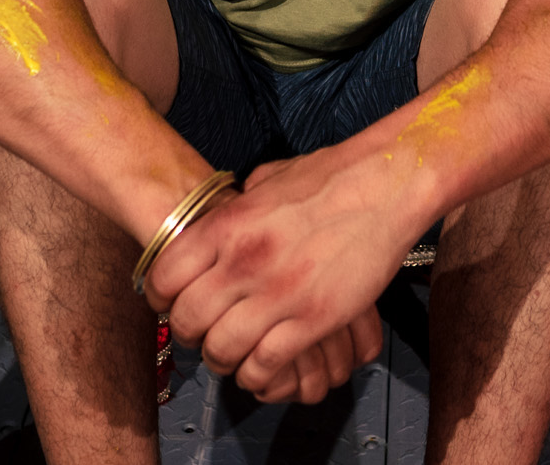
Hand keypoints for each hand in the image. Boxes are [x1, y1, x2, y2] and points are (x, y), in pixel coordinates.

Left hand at [145, 151, 406, 399]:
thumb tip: (225, 214)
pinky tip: (262, 367)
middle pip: (188, 320)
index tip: (173, 305)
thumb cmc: (333, 175)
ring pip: (222, 350)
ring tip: (232, 356)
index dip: (162, 299)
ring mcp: (279, 292)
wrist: (387, 183)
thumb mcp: (269, 179)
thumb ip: (239, 204)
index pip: (164, 278)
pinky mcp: (314, 318)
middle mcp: (244, 260)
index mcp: (227, 224)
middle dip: (190, 334)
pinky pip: (266, 364)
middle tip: (203, 334)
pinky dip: (258, 374)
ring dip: (223, 359)